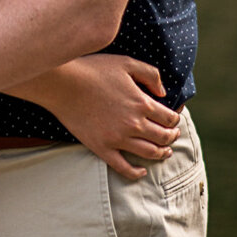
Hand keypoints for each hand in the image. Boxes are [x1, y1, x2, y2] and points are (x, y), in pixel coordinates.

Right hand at [22, 52, 179, 178]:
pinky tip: (141, 171)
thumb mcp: (126, 63)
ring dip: (162, 154)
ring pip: (150, 153)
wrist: (61, 83)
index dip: (175, 119)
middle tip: (172, 135)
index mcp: (142, 103)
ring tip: (164, 152)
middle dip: (172, 137)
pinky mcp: (101, 147)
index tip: (173, 119)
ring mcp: (118, 138)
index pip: (170, 118)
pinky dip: (136, 173)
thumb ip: (151, 74)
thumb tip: (164, 93)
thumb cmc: (92, 69)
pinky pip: (123, 167)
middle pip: (164, 137)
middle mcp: (134, 124)